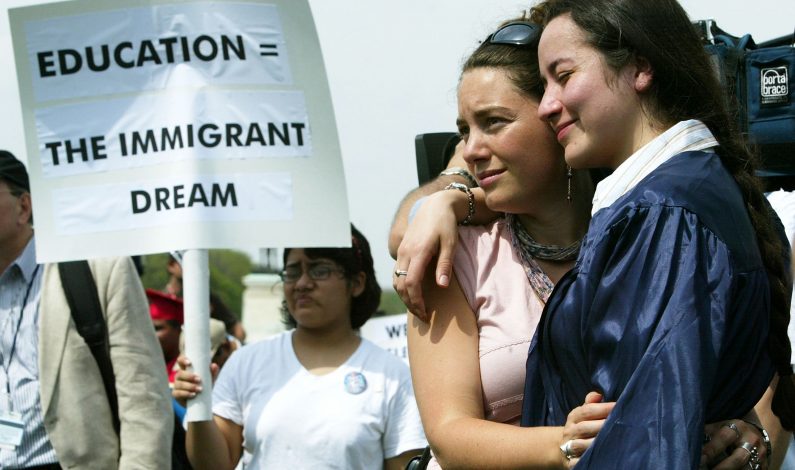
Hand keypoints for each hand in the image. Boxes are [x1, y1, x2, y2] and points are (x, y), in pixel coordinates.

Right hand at [171, 355, 219, 406]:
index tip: (189, 363)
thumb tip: (213, 365)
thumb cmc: (203, 385)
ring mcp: (176, 385)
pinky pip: (178, 393)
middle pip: (179, 373)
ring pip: (179, 384)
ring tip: (199, 389)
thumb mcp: (209, 379)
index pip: (180, 361)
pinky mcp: (176, 394)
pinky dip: (186, 394)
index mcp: (186, 369)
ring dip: (189, 386)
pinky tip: (193, 395)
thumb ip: (212, 372)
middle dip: (189, 376)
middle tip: (199, 380)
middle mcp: (179, 376)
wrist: (199, 401)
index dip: (183, 360)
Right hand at [393, 190, 462, 319]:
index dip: (416, 301)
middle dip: (410, 303)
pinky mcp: (402, 250)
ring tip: (417, 307)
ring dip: (404, 296)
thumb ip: (445, 265)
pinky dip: (401, 286)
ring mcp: (401, 251)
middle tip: (423, 316)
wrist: (435, 205)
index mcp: (418, 252)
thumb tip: (441, 286)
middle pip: (400, 285)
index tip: (426, 314)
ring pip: (396, 280)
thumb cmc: (446, 224)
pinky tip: (412, 293)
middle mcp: (405, 253)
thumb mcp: (450, 244)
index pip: (411, 284)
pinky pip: (396, 272)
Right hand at [559, 392, 614, 467]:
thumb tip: (598, 395)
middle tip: (620, 424)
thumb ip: (591, 404)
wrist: (563, 448)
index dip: (603, 408)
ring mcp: (569, 447)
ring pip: (583, 445)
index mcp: (574, 417)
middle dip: (603, 426)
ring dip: (598, 443)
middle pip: (585, 427)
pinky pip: (579, 461)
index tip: (619, 407)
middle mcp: (570, 431)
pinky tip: (603, 456)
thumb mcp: (583, 414)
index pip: (587, 410)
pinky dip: (590, 459)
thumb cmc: (582, 427)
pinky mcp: (571, 463)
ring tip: (615, 441)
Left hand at [702, 420, 766, 468]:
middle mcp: (751, 440)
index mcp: (738, 427)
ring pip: (746, 469)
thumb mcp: (720, 425)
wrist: (755, 432)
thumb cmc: (730, 430)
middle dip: (722, 468)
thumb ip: (707, 431)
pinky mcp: (764, 465)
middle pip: (737, 459)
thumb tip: (689, 436)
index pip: (723, 439)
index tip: (700, 458)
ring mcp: (761, 454)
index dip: (711, 450)